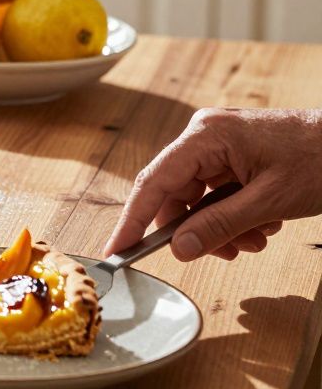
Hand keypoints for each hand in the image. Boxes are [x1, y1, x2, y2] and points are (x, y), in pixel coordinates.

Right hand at [104, 108, 321, 261]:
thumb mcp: (270, 202)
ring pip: (197, 197)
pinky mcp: (233, 153)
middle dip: (196, 229)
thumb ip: (221, 226)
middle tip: (220, 254)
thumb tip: (180, 250)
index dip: (133, 220)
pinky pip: (216, 191)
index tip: (117, 249)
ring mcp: (219, 143)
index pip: (154, 182)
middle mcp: (205, 135)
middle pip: (175, 193)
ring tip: (253, 240)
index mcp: (206, 135)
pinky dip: (232, 215)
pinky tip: (260, 226)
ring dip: (220, 226)